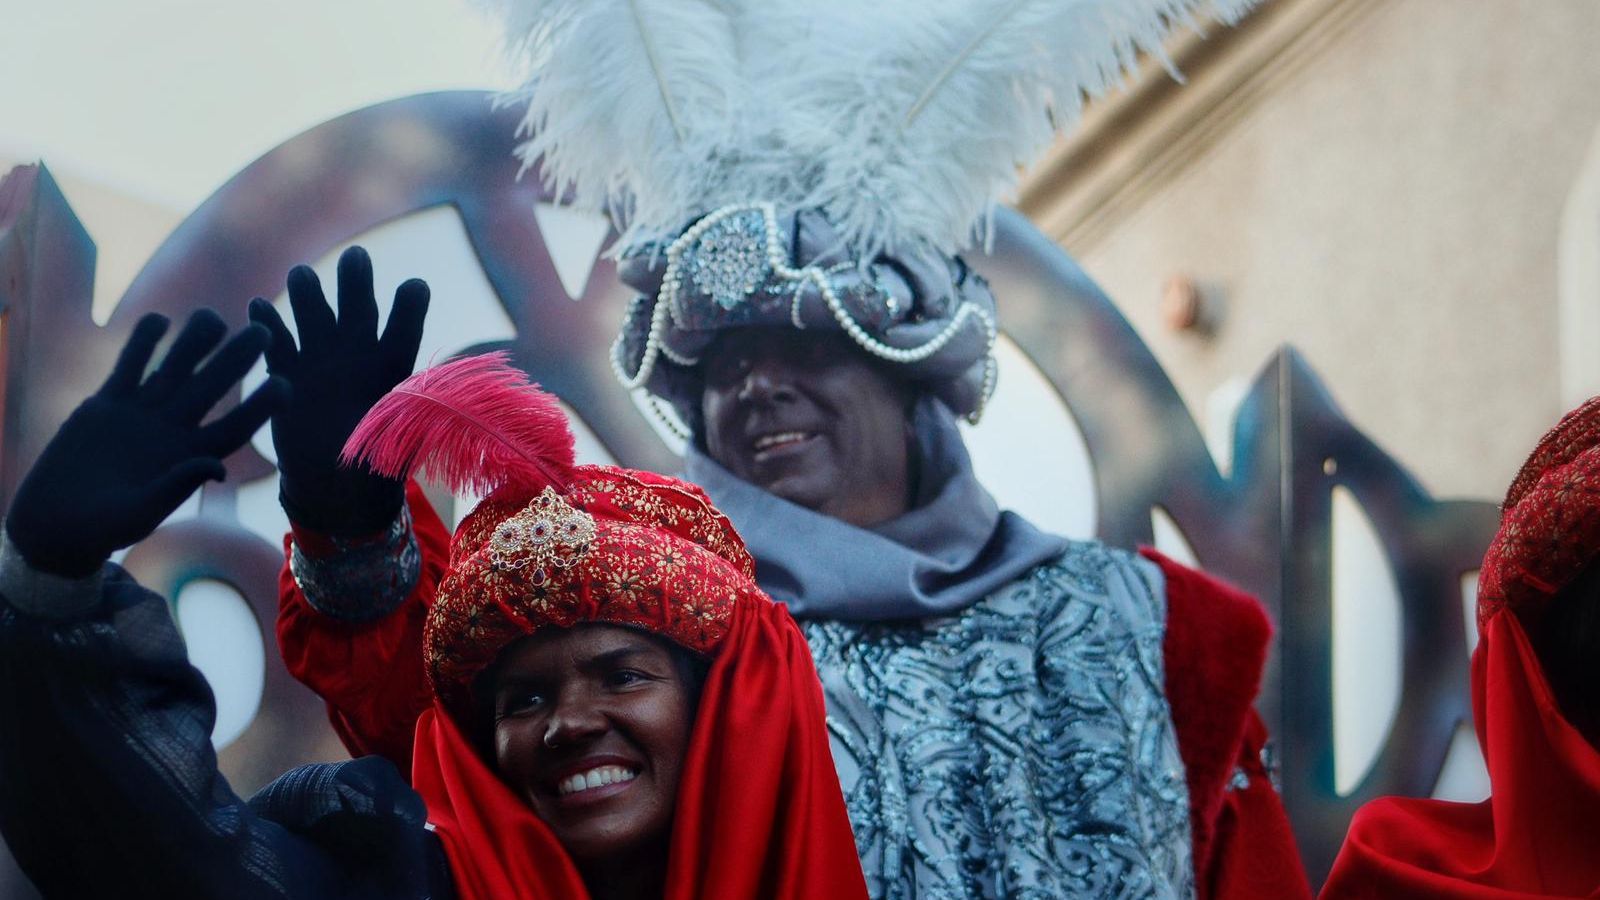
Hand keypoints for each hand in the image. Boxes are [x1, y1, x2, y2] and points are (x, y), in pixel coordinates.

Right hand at [5, 310, 287, 576]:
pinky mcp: (107, 404)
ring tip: (212, 317)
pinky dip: (141, 345)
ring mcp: (142, 414)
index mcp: (191, 457)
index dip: (261, 406)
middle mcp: (173, 429)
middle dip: (235, 360)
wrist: (61, 521)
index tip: (284, 383)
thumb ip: (177, 488)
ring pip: (173, 370)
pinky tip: (159, 319)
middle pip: (210, 387)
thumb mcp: (142, 513)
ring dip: (192, 343)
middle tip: (262, 331)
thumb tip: (218, 467)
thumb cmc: (106, 528)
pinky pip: (129, 368)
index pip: (235, 425)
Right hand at [248, 246, 429, 534]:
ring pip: (314, 314)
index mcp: (392, 365)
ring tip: (302, 275)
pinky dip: (268, 326)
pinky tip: (259, 306)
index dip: (409, 308)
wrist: (334, 486)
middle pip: (358, 308)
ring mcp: (320, 359)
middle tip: (356, 257)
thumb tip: (436, 403)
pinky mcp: (287, 373)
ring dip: (308, 294)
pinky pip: (277, 343)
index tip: (414, 286)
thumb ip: (410, 417)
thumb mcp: (397, 441)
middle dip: (356, 282)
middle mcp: (358, 353)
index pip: (405, 328)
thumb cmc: (376, 465)